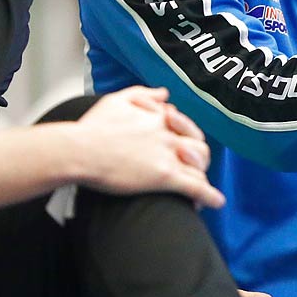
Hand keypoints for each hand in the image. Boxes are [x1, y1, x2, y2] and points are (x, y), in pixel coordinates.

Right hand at [72, 87, 223, 207]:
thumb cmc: (92, 128)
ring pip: (199, 167)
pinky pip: (195, 186)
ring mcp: (168, 155)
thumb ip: (143, 94)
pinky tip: (217, 202)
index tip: (181, 145)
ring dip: (202, 178)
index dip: (185, 137)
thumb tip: (165, 94)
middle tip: (192, 170)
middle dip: (199, 158)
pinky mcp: (165, 176)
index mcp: (158, 118)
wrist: (79, 150)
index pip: (184, 126)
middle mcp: (168, 135)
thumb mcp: (117, 100)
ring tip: (203, 190)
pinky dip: (209, 195)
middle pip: (199, 146)